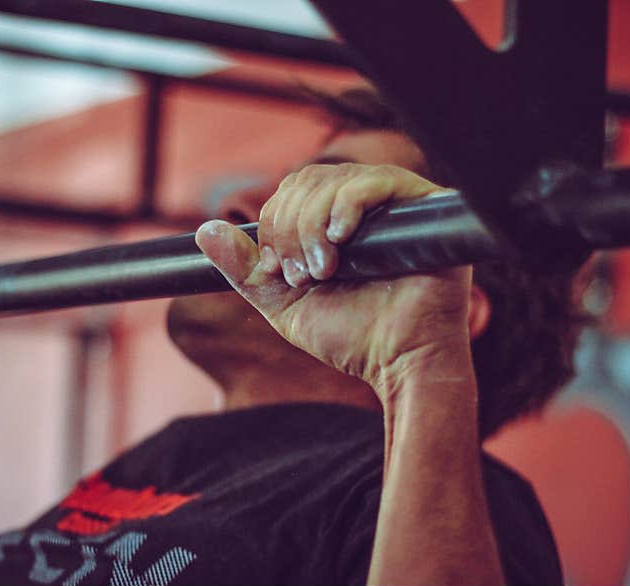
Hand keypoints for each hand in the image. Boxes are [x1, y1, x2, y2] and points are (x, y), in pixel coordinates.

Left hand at [196, 163, 471, 394]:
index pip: (291, 192)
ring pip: (335, 179)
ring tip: (324, 270)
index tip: (279, 270)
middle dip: (290, 227)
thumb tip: (205, 232)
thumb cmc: (351, 336)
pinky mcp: (424, 208)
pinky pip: (378, 181)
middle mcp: (365, 208)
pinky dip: (348, 205)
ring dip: (313, 224)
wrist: (399, 362)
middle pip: (309, 181)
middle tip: (302, 274)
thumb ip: (247, 271)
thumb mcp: (285, 303)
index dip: (274, 224)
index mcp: (333, 225)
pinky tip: (341, 238)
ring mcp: (395, 205)